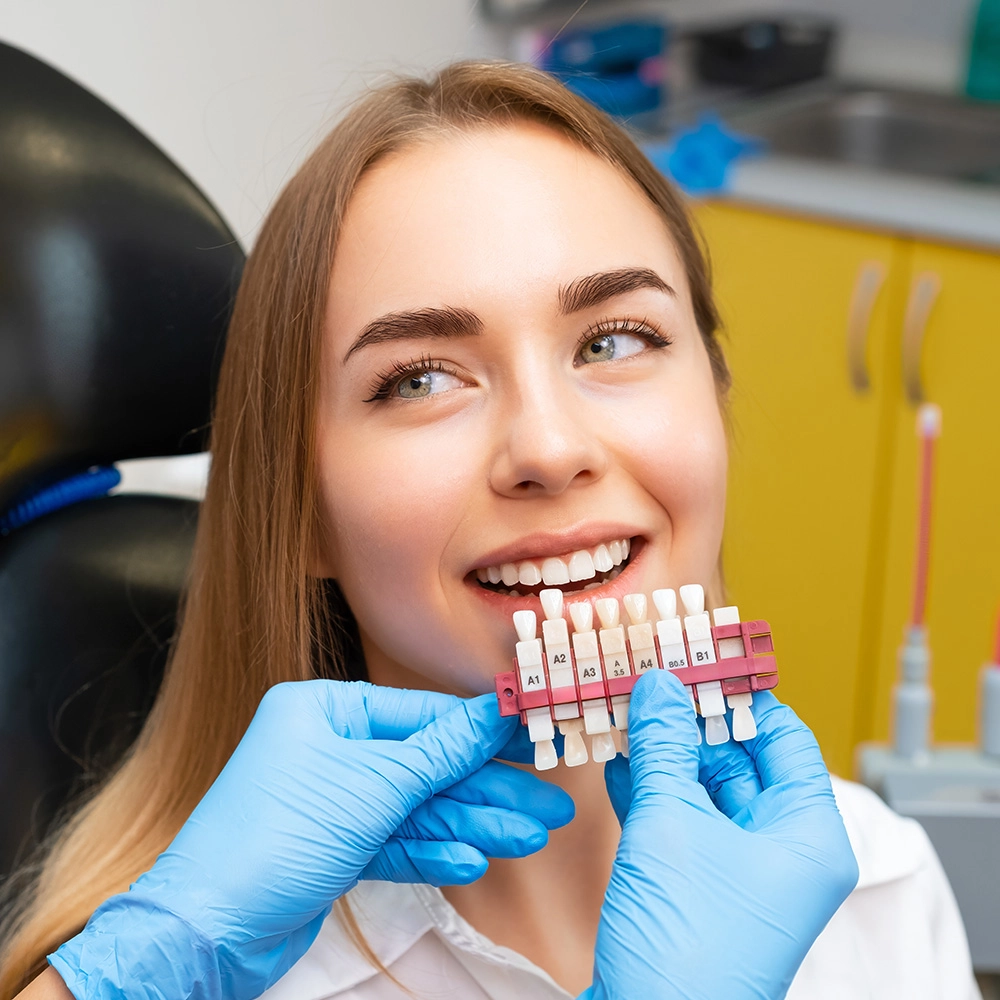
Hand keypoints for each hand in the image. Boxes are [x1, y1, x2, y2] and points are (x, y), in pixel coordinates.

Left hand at [50, 680, 573, 999]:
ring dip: (472, 825)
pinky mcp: (335, 847)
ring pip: (418, 809)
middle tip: (549, 805)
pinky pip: (396, 842)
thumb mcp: (373, 786)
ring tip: (529, 836)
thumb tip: (496, 713)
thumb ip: (441, 751)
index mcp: (326, 710)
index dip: (482, 731)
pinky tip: (471, 862)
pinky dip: (432, 852)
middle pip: (428, 766)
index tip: (535, 737)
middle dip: (488, 790)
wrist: (207, 932)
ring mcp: (333, 800)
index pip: (423, 715)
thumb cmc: (274, 839)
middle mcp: (330, 748)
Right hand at [584, 671, 857, 999]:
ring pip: (700, 786)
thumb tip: (659, 686)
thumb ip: (663, 748)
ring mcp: (736, 869)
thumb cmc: (686, 944)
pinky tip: (614, 754)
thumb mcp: (671, 826)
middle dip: (688, 718)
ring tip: (624, 707)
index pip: (783, 737)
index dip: (741, 692)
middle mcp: (780, 849)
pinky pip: (677, 816)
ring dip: (661, 750)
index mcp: (806, 835)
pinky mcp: (696, 884)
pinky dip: (647, 785)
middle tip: (649, 677)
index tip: (700, 655)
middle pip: (737, 757)